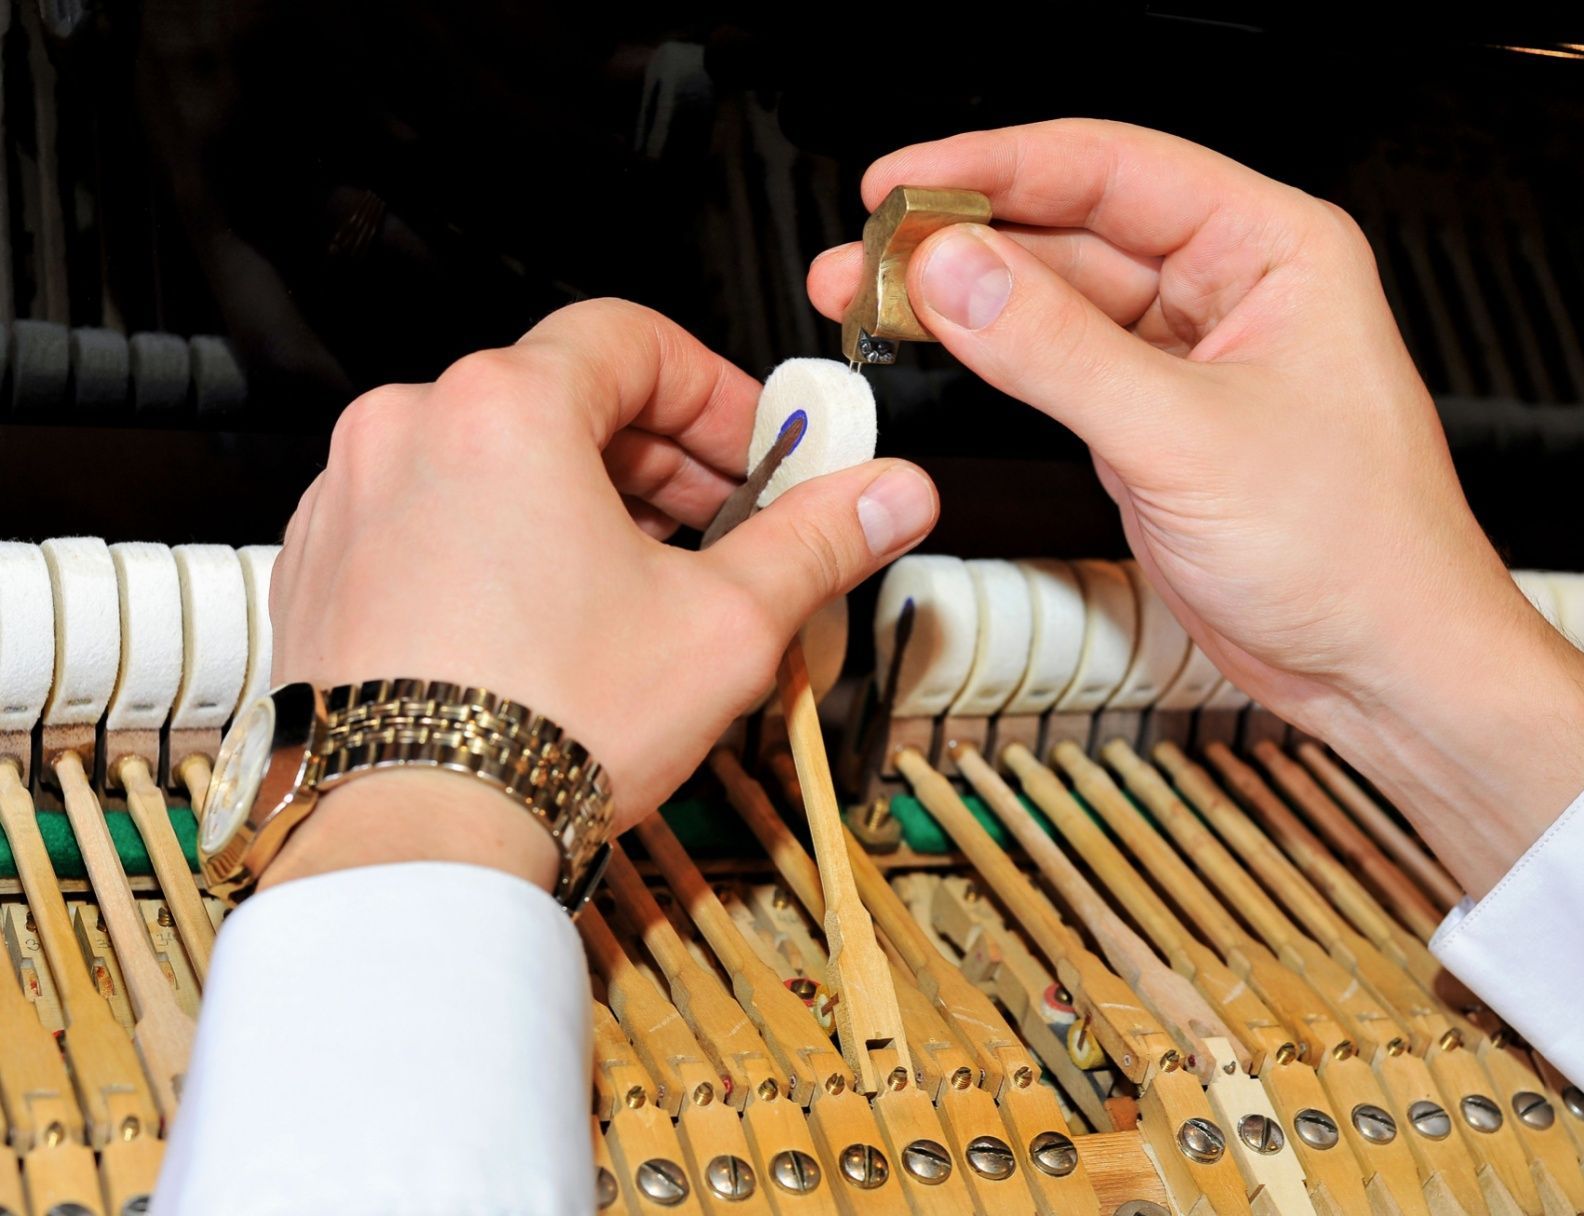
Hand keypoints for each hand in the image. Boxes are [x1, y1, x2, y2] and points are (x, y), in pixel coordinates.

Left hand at [260, 300, 938, 889]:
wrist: (416, 843)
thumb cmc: (547, 727)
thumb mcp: (726, 624)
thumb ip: (818, 541)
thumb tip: (892, 495)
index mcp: (504, 408)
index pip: (634, 340)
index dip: (719, 395)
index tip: (759, 453)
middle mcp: (408, 430)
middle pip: (564, 398)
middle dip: (662, 461)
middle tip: (727, 527)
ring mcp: (350, 499)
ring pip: (496, 461)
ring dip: (582, 503)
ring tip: (644, 589)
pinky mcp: (320, 568)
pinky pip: (432, 518)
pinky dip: (501, 543)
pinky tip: (552, 622)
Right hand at [809, 121, 1583, 894]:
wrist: (1385, 668)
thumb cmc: (1357, 551)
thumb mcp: (1187, 437)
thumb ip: (1058, 351)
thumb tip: (958, 274)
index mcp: (1272, 249)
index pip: (1113, 167)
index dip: (996, 165)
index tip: (905, 182)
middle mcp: (1229, 290)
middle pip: (1071, 230)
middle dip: (961, 240)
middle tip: (864, 252)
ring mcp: (1186, 359)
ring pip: (1054, 302)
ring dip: (964, 303)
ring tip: (869, 299)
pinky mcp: (1154, 425)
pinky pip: (1058, 368)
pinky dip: (993, 362)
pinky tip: (933, 349)